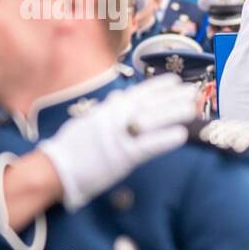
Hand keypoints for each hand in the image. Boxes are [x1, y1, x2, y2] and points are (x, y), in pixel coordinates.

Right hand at [39, 74, 198, 210]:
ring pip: (152, 120)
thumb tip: (120, 97)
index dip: (158, 86)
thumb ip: (108, 110)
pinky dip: (165, 139)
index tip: (175, 80)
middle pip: (150, 104)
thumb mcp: (89, 121)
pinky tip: (181, 135)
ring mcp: (119, 136)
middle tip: (193, 91)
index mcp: (107, 110)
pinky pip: (148, 146)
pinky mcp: (121, 157)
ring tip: (192, 109)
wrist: (56, 168)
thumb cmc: (72, 147)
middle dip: (173, 97)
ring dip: (174, 113)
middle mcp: (114, 118)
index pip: (137, 93)